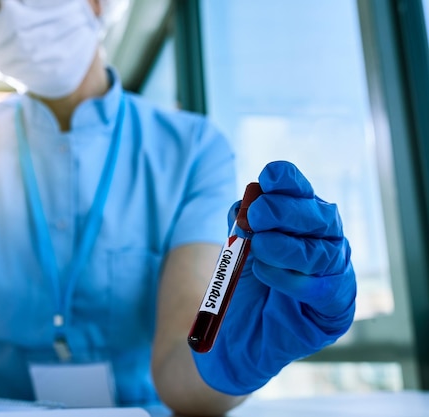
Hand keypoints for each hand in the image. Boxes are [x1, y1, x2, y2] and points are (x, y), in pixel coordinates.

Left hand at [193, 161, 355, 394]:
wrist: (235, 337)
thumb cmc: (241, 288)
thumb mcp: (235, 249)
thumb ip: (241, 224)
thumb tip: (246, 201)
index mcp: (304, 223)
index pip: (302, 194)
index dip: (289, 182)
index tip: (269, 175)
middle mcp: (326, 244)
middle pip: (320, 217)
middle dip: (286, 211)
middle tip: (256, 215)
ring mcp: (335, 276)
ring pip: (323, 253)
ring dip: (286, 246)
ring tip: (258, 247)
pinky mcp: (334, 311)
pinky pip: (321, 290)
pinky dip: (291, 279)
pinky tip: (264, 272)